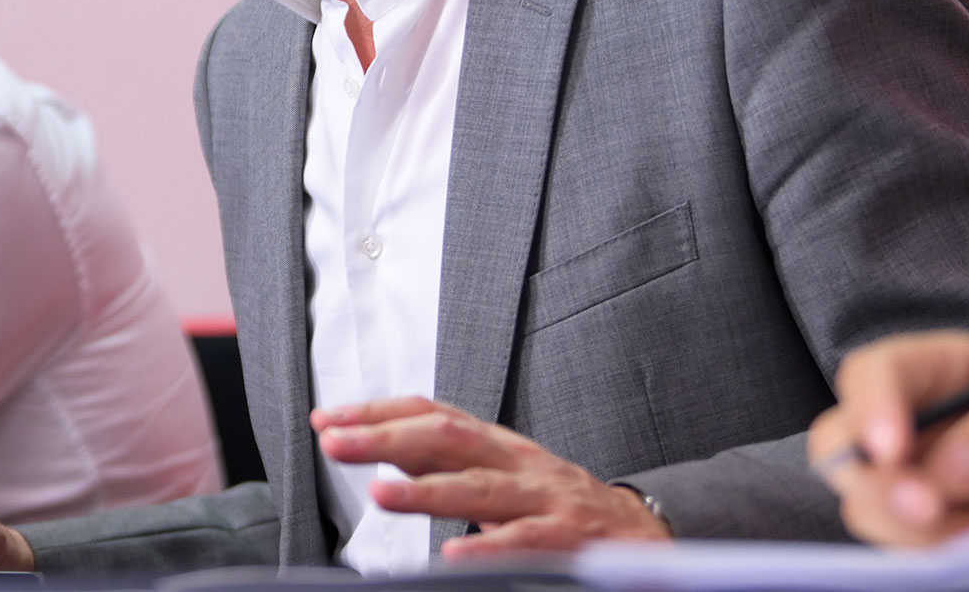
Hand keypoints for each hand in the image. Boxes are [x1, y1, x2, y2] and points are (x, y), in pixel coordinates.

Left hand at [312, 397, 669, 558]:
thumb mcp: (501, 475)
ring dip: (426, 491)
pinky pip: (525, 542)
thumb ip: (447, 466)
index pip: (431, 414)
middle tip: (335, 442)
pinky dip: (488, 546)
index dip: (377, 412)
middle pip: (447, 439)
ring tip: (380, 494)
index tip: (327, 419)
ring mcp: (544, 498)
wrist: (640, 533)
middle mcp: (517, 461)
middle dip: (386, 438)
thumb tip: (380, 456)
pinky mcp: (567, 538)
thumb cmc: (557, 504)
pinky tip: (453, 555)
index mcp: (497, 444)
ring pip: (480, 487)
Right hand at [808, 331, 968, 544]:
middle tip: (928, 508)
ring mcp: (918, 480)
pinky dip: (932, 553)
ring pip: (864, 501)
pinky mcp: (930, 531)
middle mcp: (916, 422)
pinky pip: (899, 545)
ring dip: (911, 525)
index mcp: (942, 372)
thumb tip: (951, 466)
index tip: (891, 452)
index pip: (875, 374)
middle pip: (843, 441)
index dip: (870, 408)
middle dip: (875, 479)